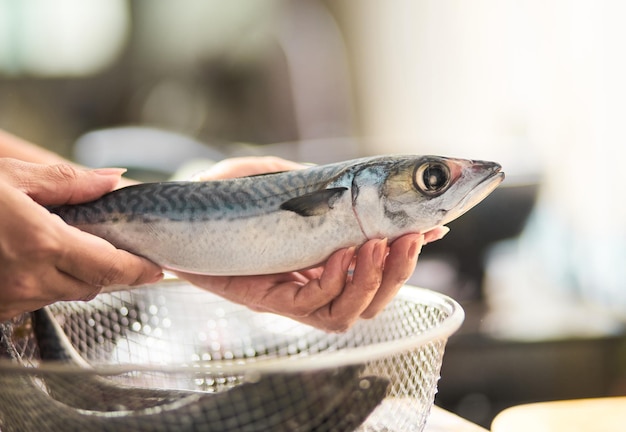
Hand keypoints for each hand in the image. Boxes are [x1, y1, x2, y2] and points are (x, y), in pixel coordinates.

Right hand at [0, 159, 162, 320]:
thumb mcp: (9, 177)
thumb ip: (66, 181)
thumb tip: (111, 180)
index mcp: (42, 243)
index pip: (110, 267)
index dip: (139, 270)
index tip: (156, 268)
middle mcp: (29, 279)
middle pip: (92, 285)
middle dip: (105, 269)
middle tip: (111, 251)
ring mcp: (9, 300)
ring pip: (62, 295)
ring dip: (70, 276)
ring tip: (55, 248)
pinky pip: (33, 302)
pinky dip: (40, 284)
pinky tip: (26, 262)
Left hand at [175, 156, 448, 331]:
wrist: (176, 213)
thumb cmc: (226, 195)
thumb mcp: (283, 178)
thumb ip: (324, 183)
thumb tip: (368, 185)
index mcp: (324, 257)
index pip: (378, 268)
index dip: (408, 255)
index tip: (434, 229)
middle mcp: (313, 281)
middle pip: (373, 298)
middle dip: (399, 272)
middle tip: (410, 238)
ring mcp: (292, 295)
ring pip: (351, 311)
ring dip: (372, 280)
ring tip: (374, 245)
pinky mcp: (268, 299)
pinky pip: (314, 306)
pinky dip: (334, 282)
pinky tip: (338, 254)